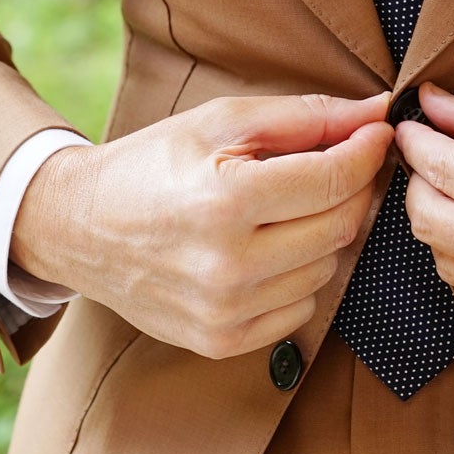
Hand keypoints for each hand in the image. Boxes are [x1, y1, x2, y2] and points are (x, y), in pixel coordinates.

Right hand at [12, 90, 394, 358]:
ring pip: (326, 269)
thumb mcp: (220, 121)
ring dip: (322, 236)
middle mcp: (228, 263)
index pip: (335, 180)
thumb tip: (376, 112)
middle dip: (349, 191)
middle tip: (333, 167)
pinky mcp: (221, 341)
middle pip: (340, 227)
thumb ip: (304, 117)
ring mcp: (224, 310)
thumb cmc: (153, 165)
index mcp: (227, 199)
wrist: (77, 228)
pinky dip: (297, 279)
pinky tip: (265, 252)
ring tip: (284, 211)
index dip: (367, 152)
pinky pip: (300, 310)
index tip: (376, 133)